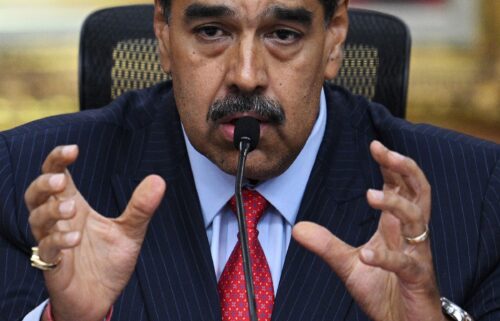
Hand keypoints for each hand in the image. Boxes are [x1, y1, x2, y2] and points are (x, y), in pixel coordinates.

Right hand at [25, 145, 165, 320]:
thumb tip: (159, 179)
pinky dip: (58, 240)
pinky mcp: (53, 265)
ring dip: (52, 210)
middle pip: (36, 193)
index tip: (73, 149)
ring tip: (72, 209)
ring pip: (37, 218)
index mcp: (76, 206)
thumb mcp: (130, 232)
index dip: (58, 159)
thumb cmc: (110, 262)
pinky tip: (75, 238)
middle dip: (44, 183)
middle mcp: (60, 221)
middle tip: (61, 180)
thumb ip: (141, 207)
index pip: (57, 175)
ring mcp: (53, 242)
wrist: (102, 298)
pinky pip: (46, 248)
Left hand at [293, 141, 444, 320]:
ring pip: (418, 219)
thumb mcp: (349, 264)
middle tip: (384, 151)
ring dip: (396, 204)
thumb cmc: (384, 290)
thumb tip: (298, 227)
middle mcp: (411, 235)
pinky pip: (406, 263)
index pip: (401, 187)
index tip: (375, 146)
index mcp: (397, 227)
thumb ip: (327, 244)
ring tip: (371, 195)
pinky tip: (366, 254)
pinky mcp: (417, 279)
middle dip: (404, 168)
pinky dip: (386, 257)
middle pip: (419, 191)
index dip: (392, 165)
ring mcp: (417, 255)